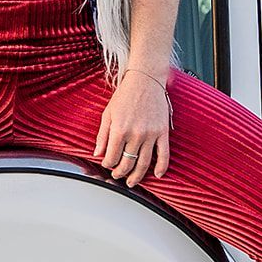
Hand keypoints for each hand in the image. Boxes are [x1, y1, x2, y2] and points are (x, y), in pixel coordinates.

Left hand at [93, 70, 170, 187]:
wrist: (146, 80)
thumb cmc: (125, 95)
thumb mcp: (108, 113)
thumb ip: (102, 135)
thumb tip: (97, 153)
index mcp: (119, 130)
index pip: (112, 157)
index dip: (107, 164)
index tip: (107, 165)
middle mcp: (135, 134)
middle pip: (127, 163)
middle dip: (120, 173)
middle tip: (117, 176)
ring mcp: (151, 134)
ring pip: (144, 163)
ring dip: (137, 176)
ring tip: (132, 182)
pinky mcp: (163, 132)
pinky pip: (164, 154)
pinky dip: (162, 167)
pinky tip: (157, 174)